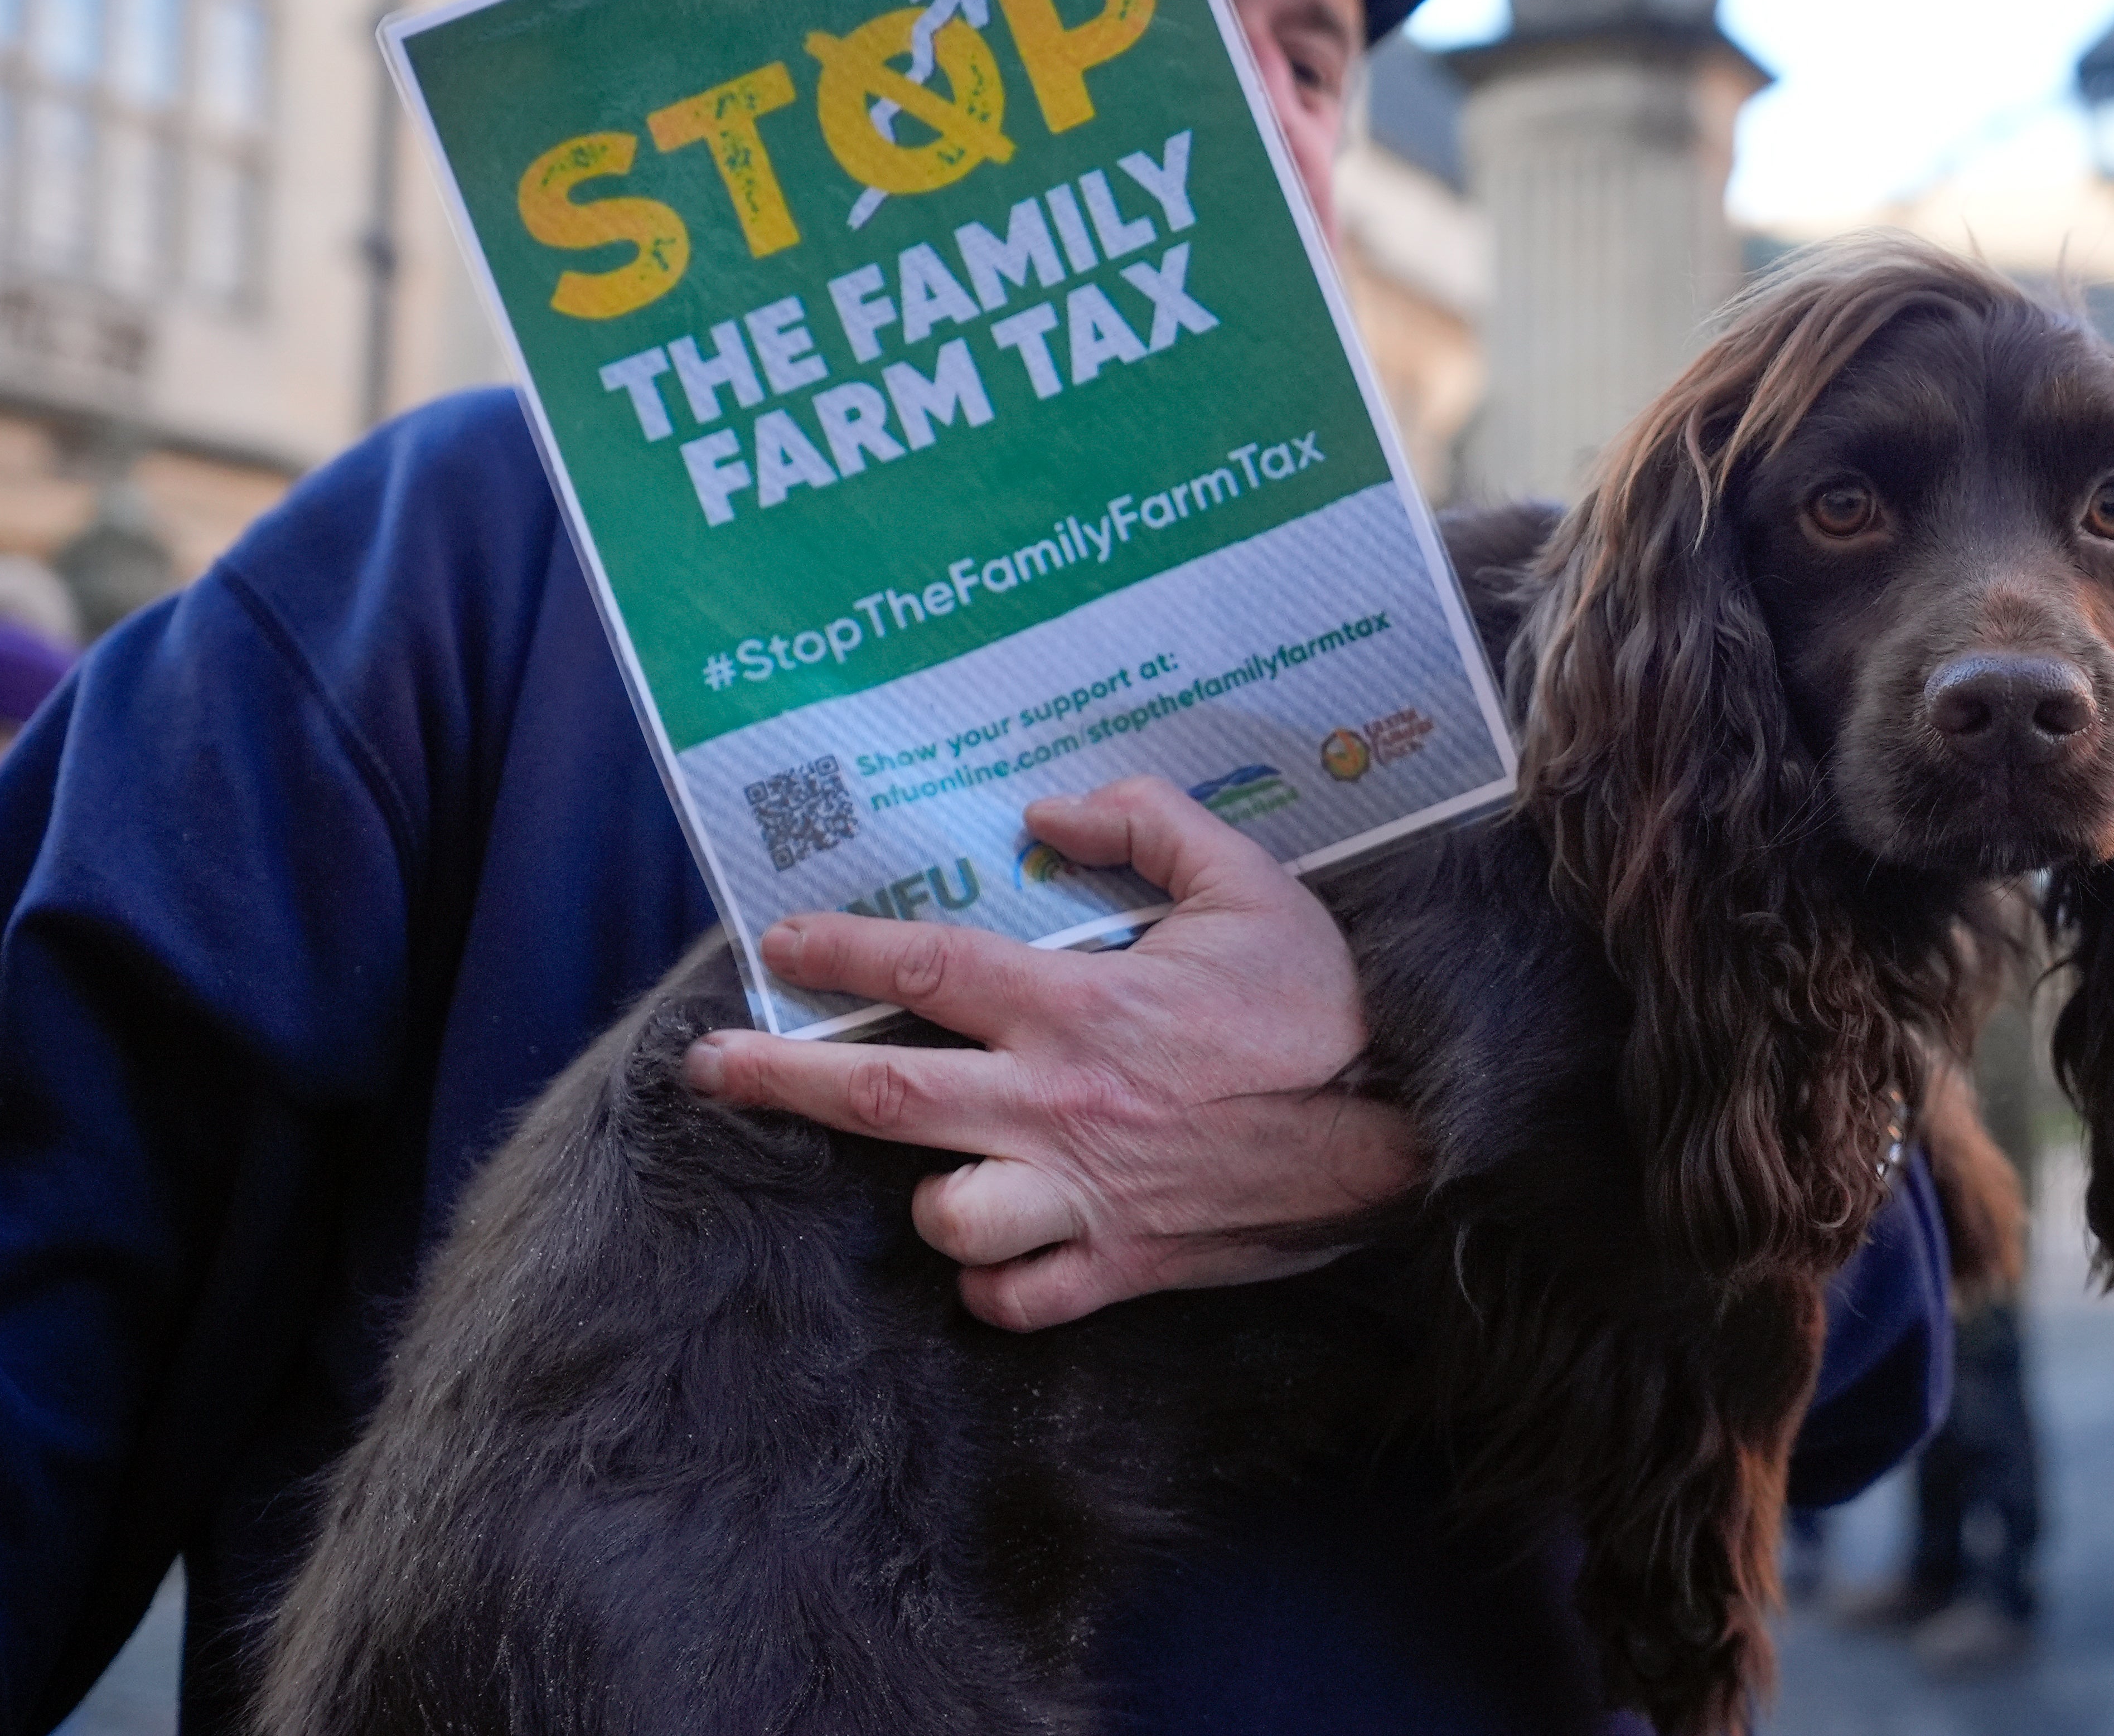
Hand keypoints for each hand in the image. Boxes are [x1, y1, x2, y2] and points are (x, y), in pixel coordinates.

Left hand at [682, 776, 1417, 1329]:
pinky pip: (1017, 1298)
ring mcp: (1087, 1196)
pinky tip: (998, 1246)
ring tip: (925, 1167)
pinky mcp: (1123, 1265)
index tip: (780, 944)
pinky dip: (994, 1282)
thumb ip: (1147, 826)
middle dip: (783, 1079)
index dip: (840, 951)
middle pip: (886, 1096)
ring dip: (922, 1194)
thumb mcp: (1250, 881)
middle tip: (710, 1071)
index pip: (927, 968)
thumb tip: (1047, 815)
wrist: (1402, 1128)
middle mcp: (1062, 1105)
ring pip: (946, 1216)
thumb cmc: (1323, 1005)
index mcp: (1082, 1007)